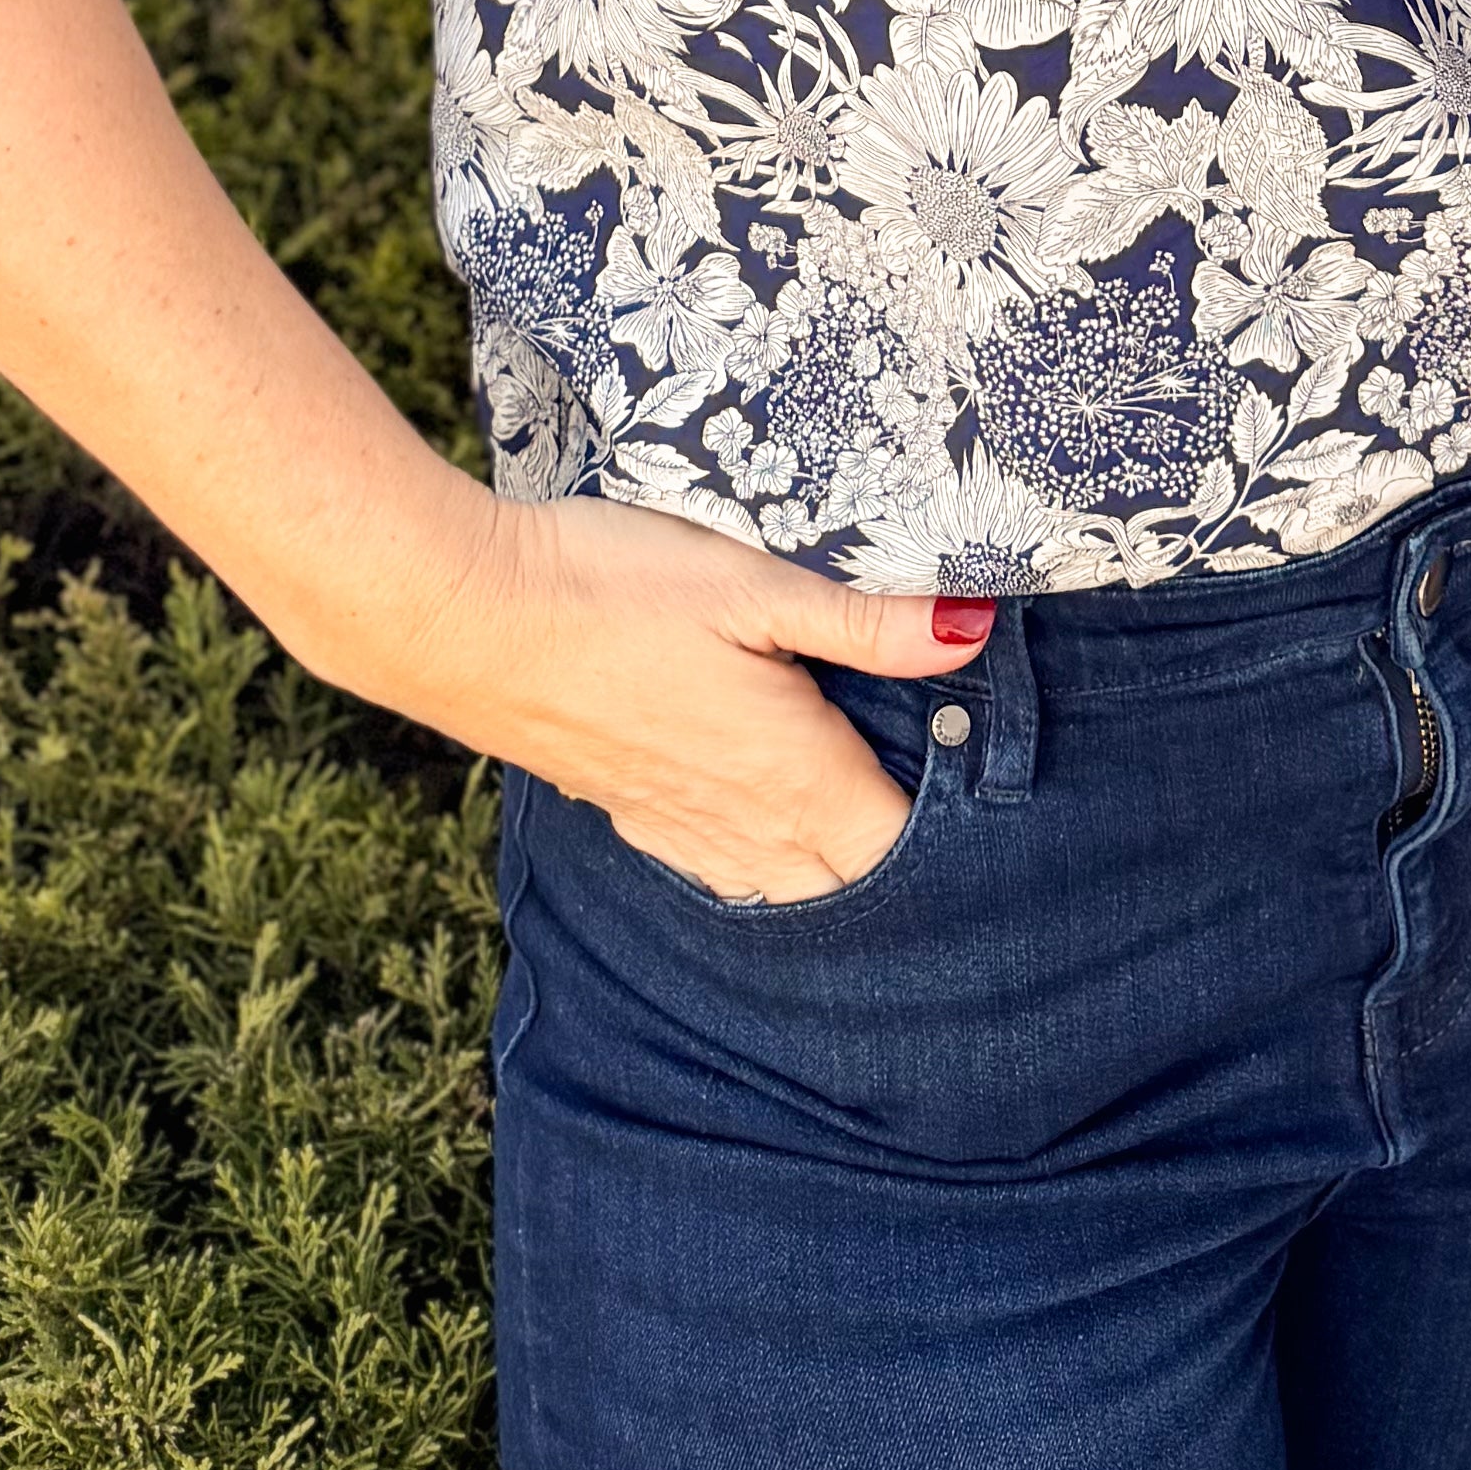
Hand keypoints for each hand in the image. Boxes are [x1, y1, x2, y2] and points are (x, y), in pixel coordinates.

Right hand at [344, 483, 992, 904]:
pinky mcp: (627, 810)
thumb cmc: (614, 590)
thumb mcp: (754, 583)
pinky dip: (764, 860)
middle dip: (902, 870)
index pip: (900, 853)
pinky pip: (721, 868)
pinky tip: (764, 820)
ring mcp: (678, 828)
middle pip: (849, 886)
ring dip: (831, 870)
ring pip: (783, 886)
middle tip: (952, 827)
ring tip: (871, 829)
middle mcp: (743, 827)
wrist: (469, 619)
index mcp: (791, 779)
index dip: (958, 845)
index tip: (1001, 814)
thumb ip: (866, 619)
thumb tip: (974, 633)